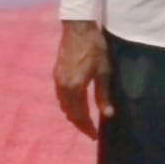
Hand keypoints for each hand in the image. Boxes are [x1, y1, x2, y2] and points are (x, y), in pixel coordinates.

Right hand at [53, 20, 113, 139]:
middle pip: (69, 112)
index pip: (80, 115)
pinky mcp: (56, 73)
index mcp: (75, 87)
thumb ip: (103, 95)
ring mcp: (57, 80)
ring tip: (84, 120)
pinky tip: (76, 103)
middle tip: (91, 131)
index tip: (95, 136)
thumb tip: (107, 115)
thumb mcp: (103, 71)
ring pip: (63, 105)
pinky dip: (68, 104)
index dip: (87, 127)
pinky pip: (60, 96)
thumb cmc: (94, 48)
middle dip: (80, 123)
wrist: (78, 27)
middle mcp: (63, 87)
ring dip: (73, 114)